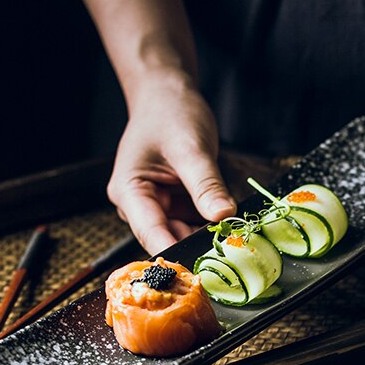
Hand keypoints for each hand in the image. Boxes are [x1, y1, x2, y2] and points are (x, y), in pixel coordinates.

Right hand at [108, 70, 235, 253]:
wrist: (167, 96)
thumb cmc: (170, 113)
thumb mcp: (191, 147)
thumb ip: (206, 184)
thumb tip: (224, 216)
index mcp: (129, 192)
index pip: (152, 234)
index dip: (178, 254)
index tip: (205, 269)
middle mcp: (139, 207)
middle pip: (169, 240)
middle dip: (198, 247)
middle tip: (232, 252)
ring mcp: (158, 209)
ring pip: (184, 236)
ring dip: (208, 239)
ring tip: (235, 239)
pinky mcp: (176, 207)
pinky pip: (195, 226)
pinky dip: (212, 228)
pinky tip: (231, 228)